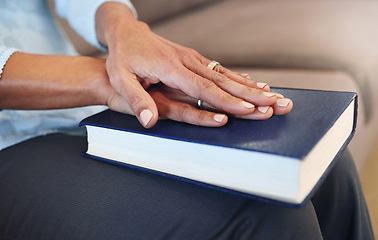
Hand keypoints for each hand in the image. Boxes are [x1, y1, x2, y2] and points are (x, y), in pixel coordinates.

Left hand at [96, 3, 291, 126]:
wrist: (128, 33)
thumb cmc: (123, 58)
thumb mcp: (122, 79)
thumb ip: (138, 100)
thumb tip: (150, 122)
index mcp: (171, 67)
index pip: (204, 88)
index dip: (227, 100)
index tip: (250, 110)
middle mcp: (188, 61)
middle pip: (223, 81)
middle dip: (252, 94)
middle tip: (278, 103)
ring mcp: (194, 59)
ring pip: (227, 75)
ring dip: (252, 87)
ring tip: (275, 95)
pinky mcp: (195, 59)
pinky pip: (221, 70)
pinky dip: (240, 78)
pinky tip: (254, 83)